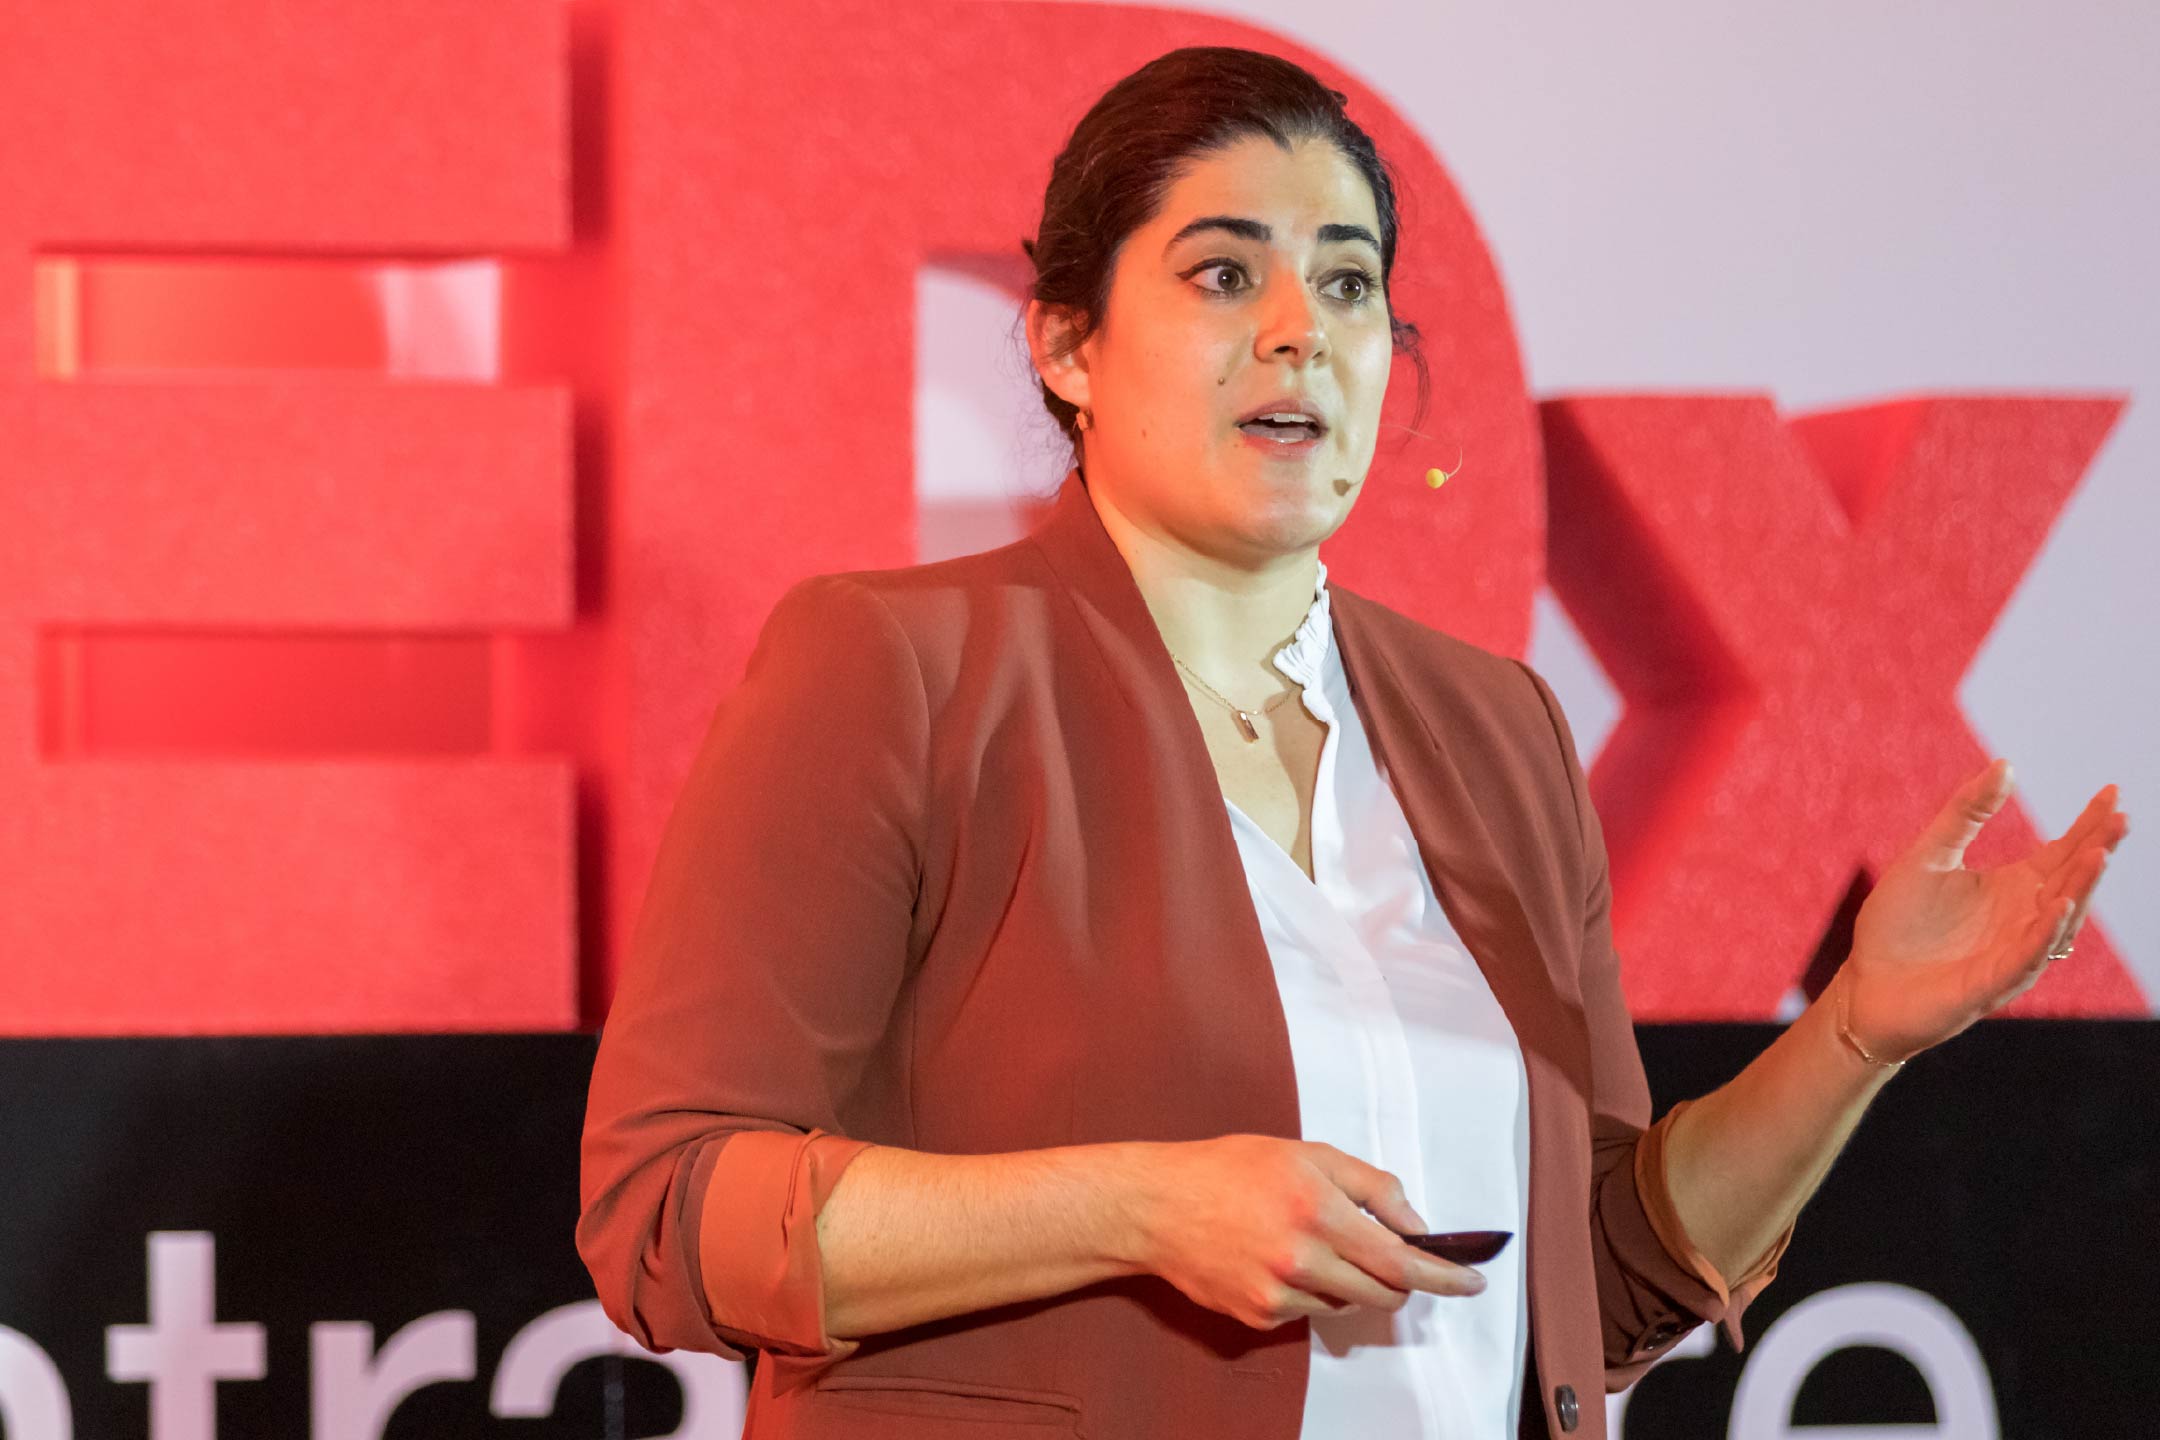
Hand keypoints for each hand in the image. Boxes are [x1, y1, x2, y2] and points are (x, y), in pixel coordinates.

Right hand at [1127, 1134, 1484, 1330]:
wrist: (1157, 1207)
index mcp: (1317, 1209)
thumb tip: (1413, 1222)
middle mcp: (1301, 1257)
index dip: (1442, 1275)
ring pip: (1347, 1303)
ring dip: (1351, 1282)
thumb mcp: (1305, 1153)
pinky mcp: (1260, 1316)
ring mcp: (1279, 1293)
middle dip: (1399, 1279)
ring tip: (1314, 1244)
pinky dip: (1313, 1291)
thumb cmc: (1227, 1170)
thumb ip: (1368, 1184)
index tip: (1471, 1282)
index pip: (1399, 1258)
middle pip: (1382, 1292)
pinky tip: (1280, 1259)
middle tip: (1389, 1255)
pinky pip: (1310, 1311)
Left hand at [1841, 759, 2128, 1062]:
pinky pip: (2026, 957)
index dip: (2089, 826)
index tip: (2113, 792)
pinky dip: (2044, 932)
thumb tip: (2005, 764)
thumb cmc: (1897, 926)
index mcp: (2010, 889)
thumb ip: (1965, 814)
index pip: (2061, 852)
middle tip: (2121, 817)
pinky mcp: (1990, 983)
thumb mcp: (1926, 856)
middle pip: (2070, 880)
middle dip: (2096, 849)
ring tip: (2098, 854)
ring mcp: (2011, 953)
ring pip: (2058, 919)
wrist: (1864, 985)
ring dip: (2080, 887)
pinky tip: (2058, 904)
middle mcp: (2022, 920)